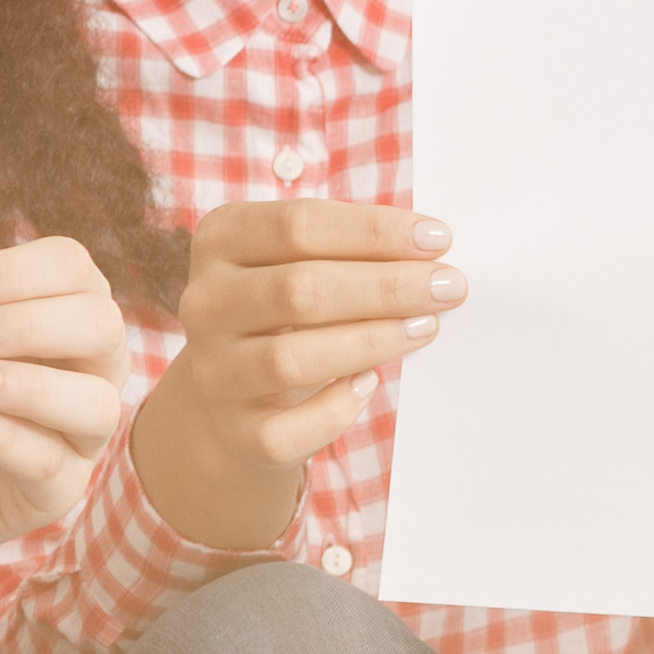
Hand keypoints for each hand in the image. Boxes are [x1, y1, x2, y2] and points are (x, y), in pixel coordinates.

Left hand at [0, 236, 134, 556]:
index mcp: (72, 312)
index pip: (72, 268)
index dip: (14, 272)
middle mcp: (96, 368)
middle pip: (100, 326)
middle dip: (25, 325)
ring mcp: (86, 432)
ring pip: (95, 403)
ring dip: (26, 385)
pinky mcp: (61, 487)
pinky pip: (50, 462)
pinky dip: (3, 436)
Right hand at [128, 203, 459, 552]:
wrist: (233, 392)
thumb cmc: (287, 312)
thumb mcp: (298, 260)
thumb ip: (348, 248)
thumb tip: (430, 251)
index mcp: (219, 241)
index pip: (297, 225)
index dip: (373, 231)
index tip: (436, 239)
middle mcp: (204, 303)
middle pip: (298, 288)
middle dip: (386, 286)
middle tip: (448, 286)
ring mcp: (213, 369)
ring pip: (291, 358)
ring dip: (372, 341)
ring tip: (425, 327)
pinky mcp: (235, 429)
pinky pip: (291, 427)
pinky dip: (337, 408)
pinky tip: (369, 384)